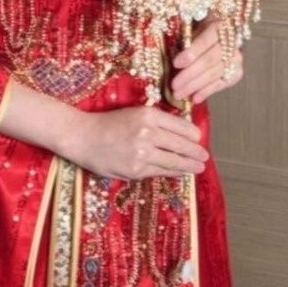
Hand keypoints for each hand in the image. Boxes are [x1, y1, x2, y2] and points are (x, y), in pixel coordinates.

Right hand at [63, 105, 209, 180]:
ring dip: (189, 165)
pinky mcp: (136, 170)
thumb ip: (155, 121)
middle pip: (181, 145)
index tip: (199, 139)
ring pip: (173, 161)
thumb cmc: (108, 122)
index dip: (192, 135)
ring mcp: (142, 153)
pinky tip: (179, 172)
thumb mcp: (134, 113)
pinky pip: (160, 172)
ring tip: (198, 168)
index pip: (181, 126)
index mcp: (148, 114)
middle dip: (195, 153)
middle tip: (205, 157)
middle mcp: (148, 133)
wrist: (82, 136)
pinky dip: (173, 172)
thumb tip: (179, 132)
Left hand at [171, 20, 243, 103]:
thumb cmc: (201, 31)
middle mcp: (230, 43)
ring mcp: (235, 59)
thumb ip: (185, 41)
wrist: (221, 35)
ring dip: (195, 86)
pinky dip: (206, 92)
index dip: (191, 53)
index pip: (204, 41)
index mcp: (217, 27)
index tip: (175, 63)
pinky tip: (194, 98)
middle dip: (190, 74)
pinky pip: (220, 84)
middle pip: (209, 60)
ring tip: (179, 94)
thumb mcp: (193, 28)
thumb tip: (170, 56)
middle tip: (174, 85)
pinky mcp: (237, 73)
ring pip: (214, 74)